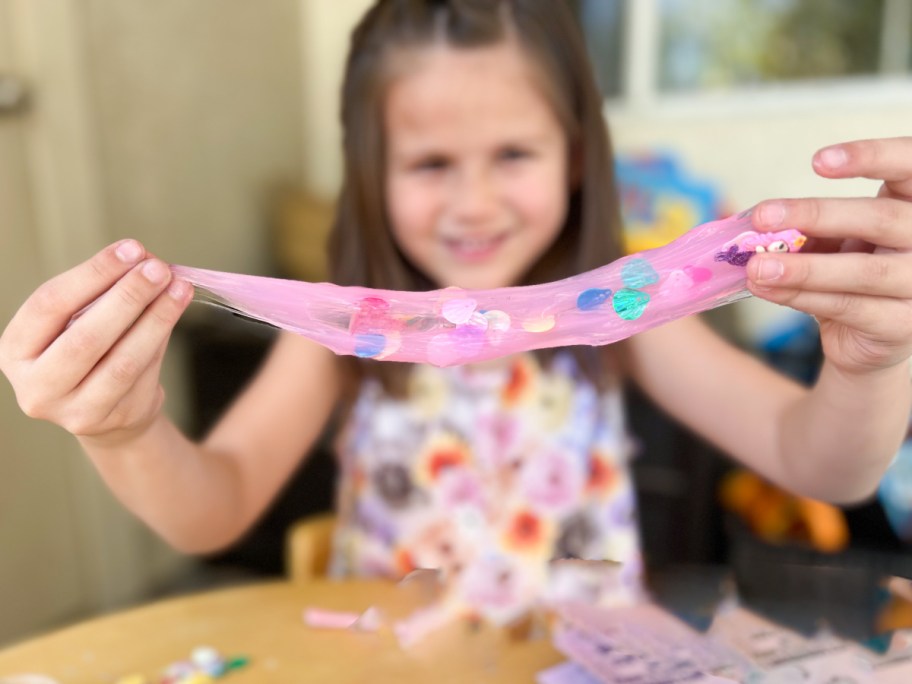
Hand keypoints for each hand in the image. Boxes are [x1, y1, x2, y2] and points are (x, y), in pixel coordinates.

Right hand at [0, 240, 191, 444]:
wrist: (107, 411)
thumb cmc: (90, 351)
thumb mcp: (79, 320)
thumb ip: (102, 294)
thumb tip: (143, 261)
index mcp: (15, 350)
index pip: (50, 304)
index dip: (93, 274)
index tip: (131, 249)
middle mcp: (36, 386)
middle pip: (85, 337)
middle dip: (127, 297)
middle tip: (158, 268)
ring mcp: (74, 411)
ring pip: (121, 361)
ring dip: (155, 319)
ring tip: (178, 287)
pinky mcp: (114, 419)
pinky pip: (144, 374)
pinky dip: (162, 338)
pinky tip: (176, 311)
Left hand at [746, 136, 911, 375]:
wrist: (869, 336)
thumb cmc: (852, 272)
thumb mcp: (838, 240)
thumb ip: (814, 227)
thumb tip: (761, 220)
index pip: (909, 166)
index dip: (871, 157)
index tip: (818, 161)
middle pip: (880, 219)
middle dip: (815, 214)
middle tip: (763, 216)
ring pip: (863, 271)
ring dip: (803, 268)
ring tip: (756, 266)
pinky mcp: (903, 325)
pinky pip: (849, 306)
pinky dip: (801, 295)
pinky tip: (767, 289)